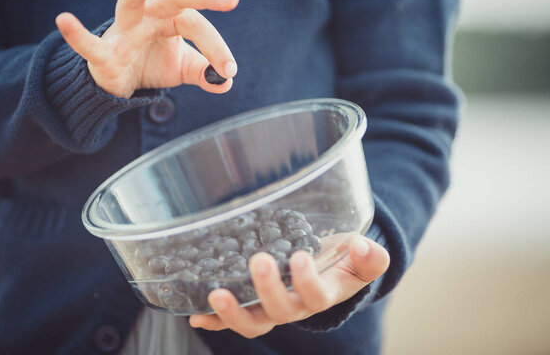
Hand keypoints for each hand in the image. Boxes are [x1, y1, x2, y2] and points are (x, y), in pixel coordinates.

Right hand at [55, 0, 238, 97]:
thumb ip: (205, 72)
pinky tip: (64, 20)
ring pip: (131, 0)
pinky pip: (88, 44)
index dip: (215, 46)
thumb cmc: (153, 64)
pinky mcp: (102, 53)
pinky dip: (75, 34)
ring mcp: (123, 31)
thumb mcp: (183, 68)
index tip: (230, 69)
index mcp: (170, 18)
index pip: (196, 23)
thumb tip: (226, 82)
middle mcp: (147, 16)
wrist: (119, 83)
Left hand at [189, 233, 389, 337]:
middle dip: (268, 289)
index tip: (300, 257)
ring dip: (233, 313)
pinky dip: (214, 318)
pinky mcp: (252, 304)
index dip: (307, 282)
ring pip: (253, 323)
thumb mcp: (365, 258)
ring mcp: (271, 308)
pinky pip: (231, 318)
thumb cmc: (345, 261)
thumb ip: (371, 256)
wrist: (328, 268)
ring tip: (216, 295)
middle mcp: (295, 306)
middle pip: (280, 311)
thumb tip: (360, 246)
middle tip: (259, 260)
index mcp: (322, 296)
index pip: (316, 296)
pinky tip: (196, 313)